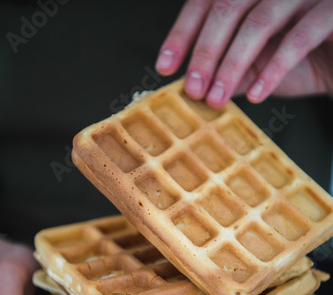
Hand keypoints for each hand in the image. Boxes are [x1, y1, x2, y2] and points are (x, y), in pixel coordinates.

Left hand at [156, 0, 332, 106]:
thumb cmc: (302, 60)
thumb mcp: (258, 66)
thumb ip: (231, 69)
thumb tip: (194, 84)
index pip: (207, 2)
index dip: (183, 33)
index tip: (166, 65)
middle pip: (227, 7)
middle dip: (205, 52)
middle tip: (192, 87)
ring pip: (258, 22)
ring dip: (232, 64)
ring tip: (216, 97)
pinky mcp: (331, 11)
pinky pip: (299, 37)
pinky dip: (274, 69)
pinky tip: (255, 94)